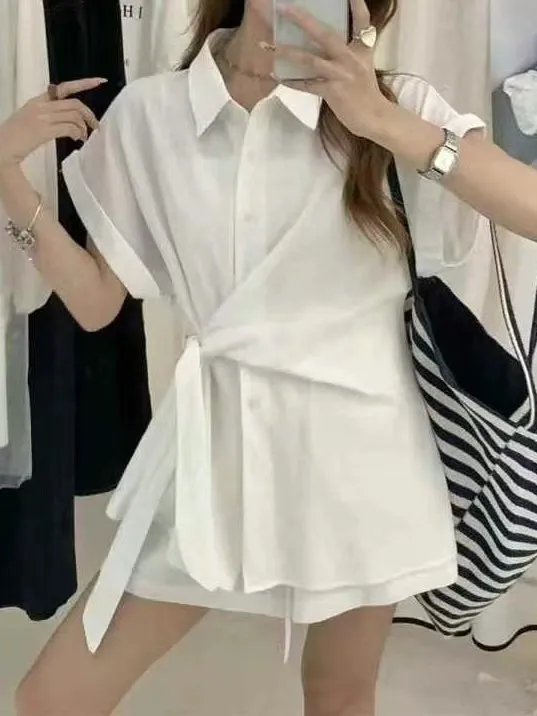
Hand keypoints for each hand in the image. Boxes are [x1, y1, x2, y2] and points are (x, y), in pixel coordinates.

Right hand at [0, 78, 105, 167]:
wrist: (2, 147)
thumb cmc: (16, 137)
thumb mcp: (30, 118)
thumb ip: (46, 114)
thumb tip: (67, 120)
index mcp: (38, 101)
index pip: (64, 87)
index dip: (84, 83)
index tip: (99, 81)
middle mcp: (41, 105)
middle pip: (74, 103)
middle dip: (89, 114)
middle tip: (96, 126)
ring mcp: (42, 117)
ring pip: (74, 116)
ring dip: (84, 127)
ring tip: (83, 137)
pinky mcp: (44, 130)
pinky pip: (70, 128)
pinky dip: (77, 134)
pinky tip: (77, 140)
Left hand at [264, 0, 390, 139]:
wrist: (375, 117)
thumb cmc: (366, 92)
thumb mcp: (362, 65)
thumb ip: (347, 52)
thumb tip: (323, 41)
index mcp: (361, 49)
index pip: (362, 20)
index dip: (356, 5)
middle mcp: (352, 58)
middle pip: (325, 34)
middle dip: (303, 20)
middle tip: (285, 9)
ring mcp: (342, 75)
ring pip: (310, 60)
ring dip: (288, 53)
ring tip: (270, 47)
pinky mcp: (333, 92)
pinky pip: (307, 85)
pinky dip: (293, 82)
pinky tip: (278, 77)